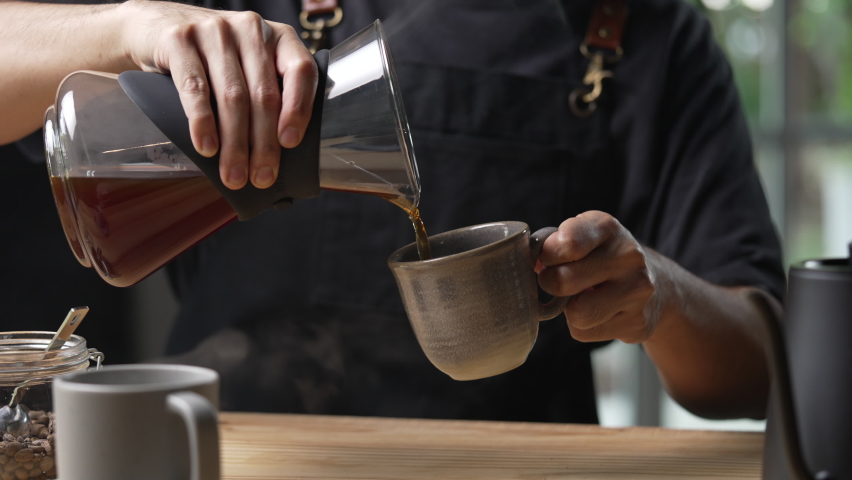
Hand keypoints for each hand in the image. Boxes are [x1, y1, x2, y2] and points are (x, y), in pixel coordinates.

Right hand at [120, 0, 317, 189]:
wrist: (152, 27)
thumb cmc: (212, 59)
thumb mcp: (248, 66)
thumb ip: (268, 92)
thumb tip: (279, 154)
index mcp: (278, 36)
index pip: (301, 71)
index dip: (299, 109)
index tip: (290, 144)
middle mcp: (250, 29)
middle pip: (263, 94)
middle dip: (264, 143)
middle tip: (261, 177)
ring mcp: (215, 30)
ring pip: (232, 96)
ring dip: (235, 143)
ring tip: (234, 174)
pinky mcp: (179, 39)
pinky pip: (195, 87)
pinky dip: (202, 122)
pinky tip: (206, 147)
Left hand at [537, 211, 662, 343]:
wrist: (657, 284)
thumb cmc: (601, 258)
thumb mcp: (581, 237)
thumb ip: (553, 245)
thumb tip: (531, 264)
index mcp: (607, 227)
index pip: (566, 243)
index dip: (547, 255)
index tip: (550, 258)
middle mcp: (628, 256)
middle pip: (564, 282)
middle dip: (551, 284)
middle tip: (557, 281)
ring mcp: (637, 290)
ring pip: (577, 314)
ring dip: (569, 310)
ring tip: (581, 298)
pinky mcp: (638, 322)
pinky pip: (586, 333)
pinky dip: (583, 327)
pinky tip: (599, 313)